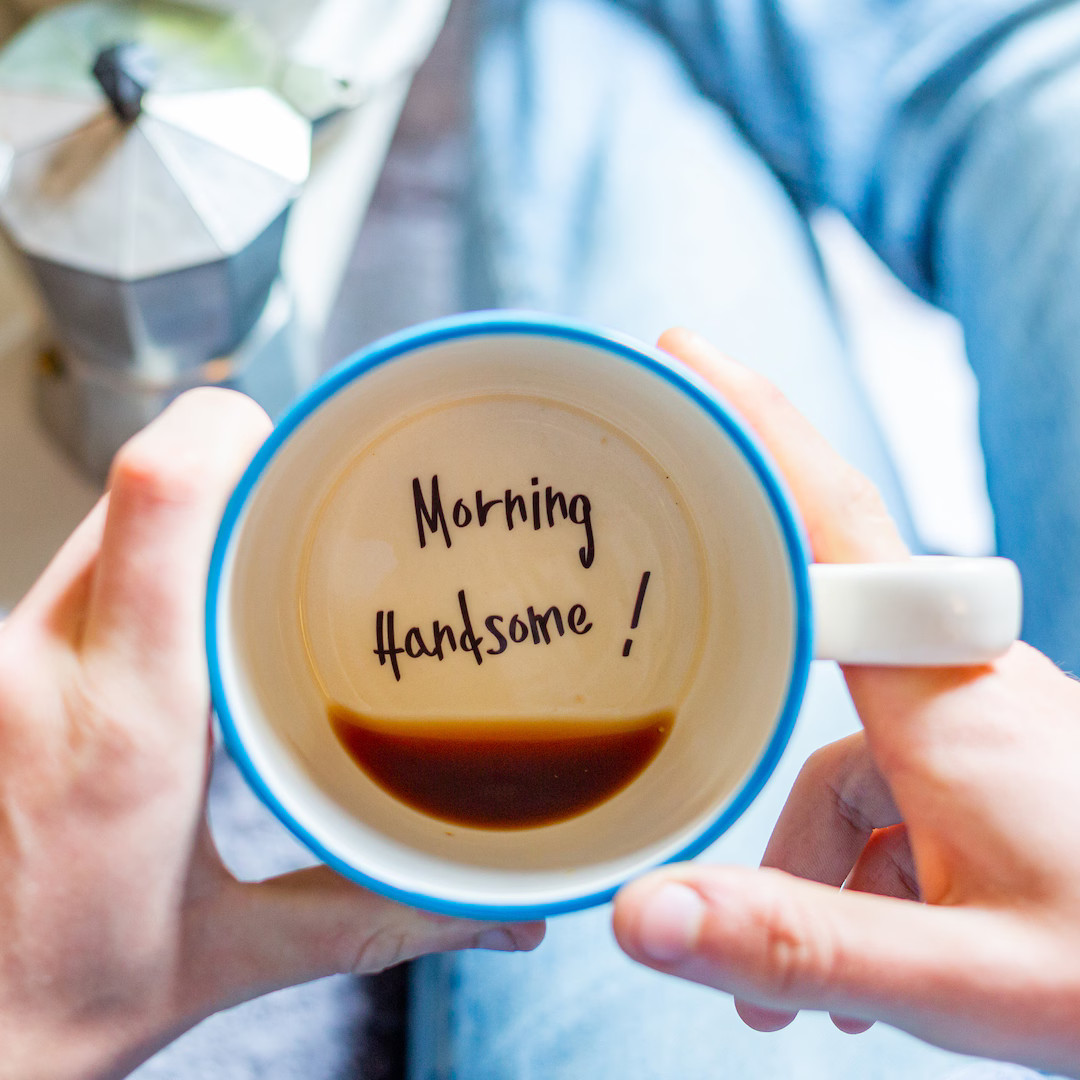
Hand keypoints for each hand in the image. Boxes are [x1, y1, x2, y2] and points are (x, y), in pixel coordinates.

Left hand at [0, 389, 542, 1079]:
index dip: (231, 433)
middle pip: (138, 485)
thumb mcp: (241, 955)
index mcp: (126, 728)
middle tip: (314, 503)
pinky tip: (197, 609)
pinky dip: (145, 554)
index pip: (159, 500)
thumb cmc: (70, 1000)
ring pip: (104, 517)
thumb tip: (510, 911)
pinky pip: (77, 562)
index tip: (304, 442)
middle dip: (233, 467)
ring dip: (189, 510)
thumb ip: (384, 915)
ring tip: (269, 555)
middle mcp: (41, 668)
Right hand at [613, 329, 1079, 1075]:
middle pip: (809, 633)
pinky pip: (889, 788)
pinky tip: (854, 952)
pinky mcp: (992, 769)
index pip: (831, 521)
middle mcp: (958, 685)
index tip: (682, 359)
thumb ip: (793, 941)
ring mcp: (978, 726)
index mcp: (943, 695)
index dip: (755, 430)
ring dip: (803, 852)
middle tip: (648, 690)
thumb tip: (634, 916)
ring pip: (843, 749)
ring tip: (787, 989)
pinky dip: (855, 866)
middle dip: (732, 672)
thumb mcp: (961, 977)